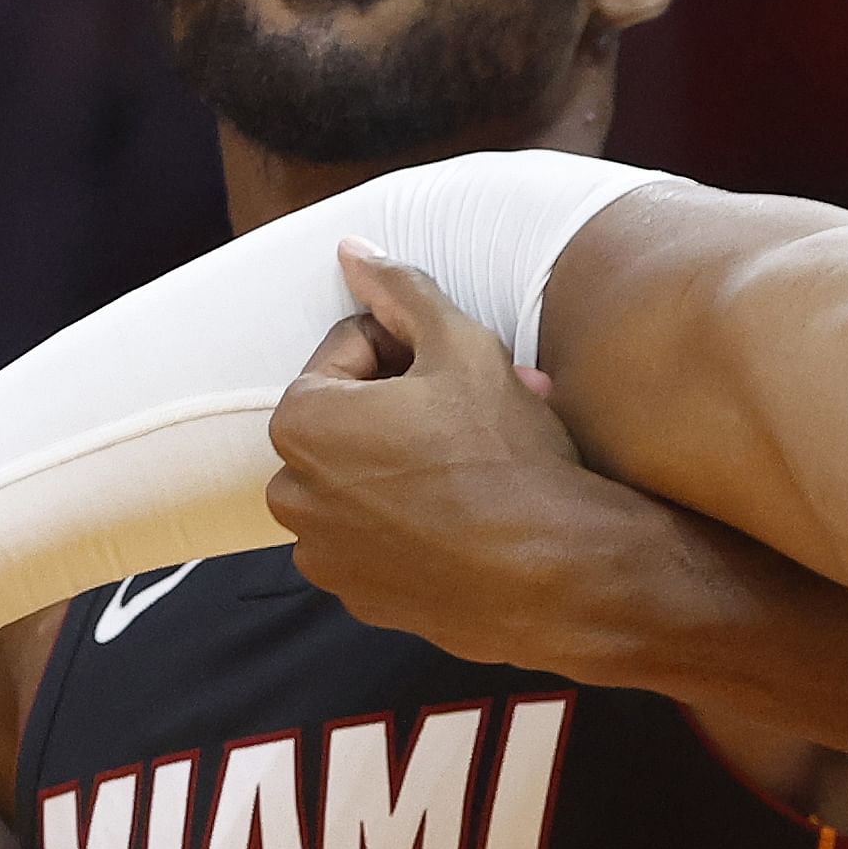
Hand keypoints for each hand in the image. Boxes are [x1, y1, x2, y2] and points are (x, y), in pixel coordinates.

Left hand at [266, 242, 602, 664]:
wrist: (555, 573)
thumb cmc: (505, 456)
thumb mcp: (461, 345)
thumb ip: (399, 289)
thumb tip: (351, 251)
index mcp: (301, 423)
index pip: (350, 348)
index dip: (412, 348)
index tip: (457, 372)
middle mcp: (292, 493)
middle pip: (352, 417)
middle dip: (410, 405)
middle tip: (476, 410)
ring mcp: (323, 553)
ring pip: (366, 475)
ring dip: (410, 458)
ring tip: (478, 461)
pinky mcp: (359, 597)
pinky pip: (379, 535)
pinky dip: (411, 518)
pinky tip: (466, 515)